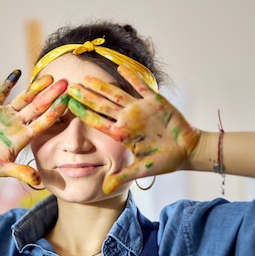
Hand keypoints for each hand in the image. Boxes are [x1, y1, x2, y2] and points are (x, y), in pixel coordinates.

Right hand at [0, 70, 68, 184]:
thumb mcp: (4, 169)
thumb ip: (20, 172)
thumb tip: (38, 182)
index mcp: (24, 137)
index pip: (43, 122)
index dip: (54, 112)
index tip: (66, 102)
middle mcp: (19, 123)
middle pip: (38, 107)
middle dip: (51, 96)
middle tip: (65, 83)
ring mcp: (7, 114)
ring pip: (24, 98)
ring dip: (35, 87)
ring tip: (49, 77)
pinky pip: (2, 93)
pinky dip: (8, 83)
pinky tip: (17, 72)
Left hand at [66, 65, 200, 193]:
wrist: (187, 151)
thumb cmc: (164, 161)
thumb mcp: (140, 170)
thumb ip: (122, 176)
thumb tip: (106, 188)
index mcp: (120, 135)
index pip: (96, 122)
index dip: (82, 114)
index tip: (67, 107)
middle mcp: (126, 120)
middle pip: (101, 105)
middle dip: (85, 96)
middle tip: (68, 88)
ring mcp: (139, 109)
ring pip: (116, 94)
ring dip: (101, 85)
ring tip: (86, 77)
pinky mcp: (155, 101)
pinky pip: (141, 87)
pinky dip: (132, 77)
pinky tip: (120, 67)